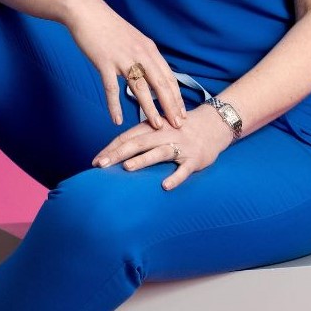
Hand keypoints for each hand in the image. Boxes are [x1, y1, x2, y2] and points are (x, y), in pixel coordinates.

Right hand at [63, 0, 187, 131]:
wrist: (86, 12)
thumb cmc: (109, 28)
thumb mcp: (134, 40)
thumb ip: (144, 57)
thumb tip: (153, 74)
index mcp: (150, 50)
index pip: (168, 78)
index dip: (177, 97)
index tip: (183, 112)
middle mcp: (141, 54)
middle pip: (161, 84)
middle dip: (171, 106)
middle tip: (179, 124)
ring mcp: (123, 59)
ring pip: (140, 88)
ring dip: (150, 109)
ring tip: (157, 126)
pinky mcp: (104, 62)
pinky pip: (111, 88)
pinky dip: (114, 105)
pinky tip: (117, 120)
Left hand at [91, 106, 233, 190]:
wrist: (215, 124)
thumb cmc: (181, 129)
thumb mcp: (160, 128)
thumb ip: (141, 137)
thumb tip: (115, 152)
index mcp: (154, 127)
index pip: (128, 137)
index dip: (111, 148)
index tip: (95, 160)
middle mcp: (165, 135)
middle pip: (139, 143)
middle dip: (118, 153)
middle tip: (101, 164)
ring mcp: (181, 146)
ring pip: (160, 152)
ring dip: (143, 159)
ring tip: (127, 167)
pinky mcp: (195, 159)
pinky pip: (184, 170)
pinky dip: (175, 177)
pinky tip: (165, 186)